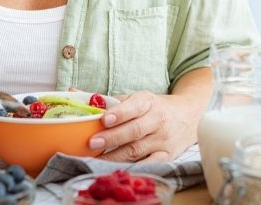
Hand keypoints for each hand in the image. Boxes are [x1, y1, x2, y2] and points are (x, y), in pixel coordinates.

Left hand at [87, 90, 202, 162]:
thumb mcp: (136, 98)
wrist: (188, 115)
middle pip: (135, 131)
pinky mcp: (167, 156)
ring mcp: (163, 140)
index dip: (120, 113)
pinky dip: (133, 167)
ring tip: (97, 158)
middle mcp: (158, 120)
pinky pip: (149, 164)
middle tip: (92, 143)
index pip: (134, 106)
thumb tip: (72, 91)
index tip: (104, 119)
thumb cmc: (155, 107)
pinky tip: (117, 168)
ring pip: (138, 150)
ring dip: (116, 155)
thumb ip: (106, 99)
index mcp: (148, 102)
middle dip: (112, 138)